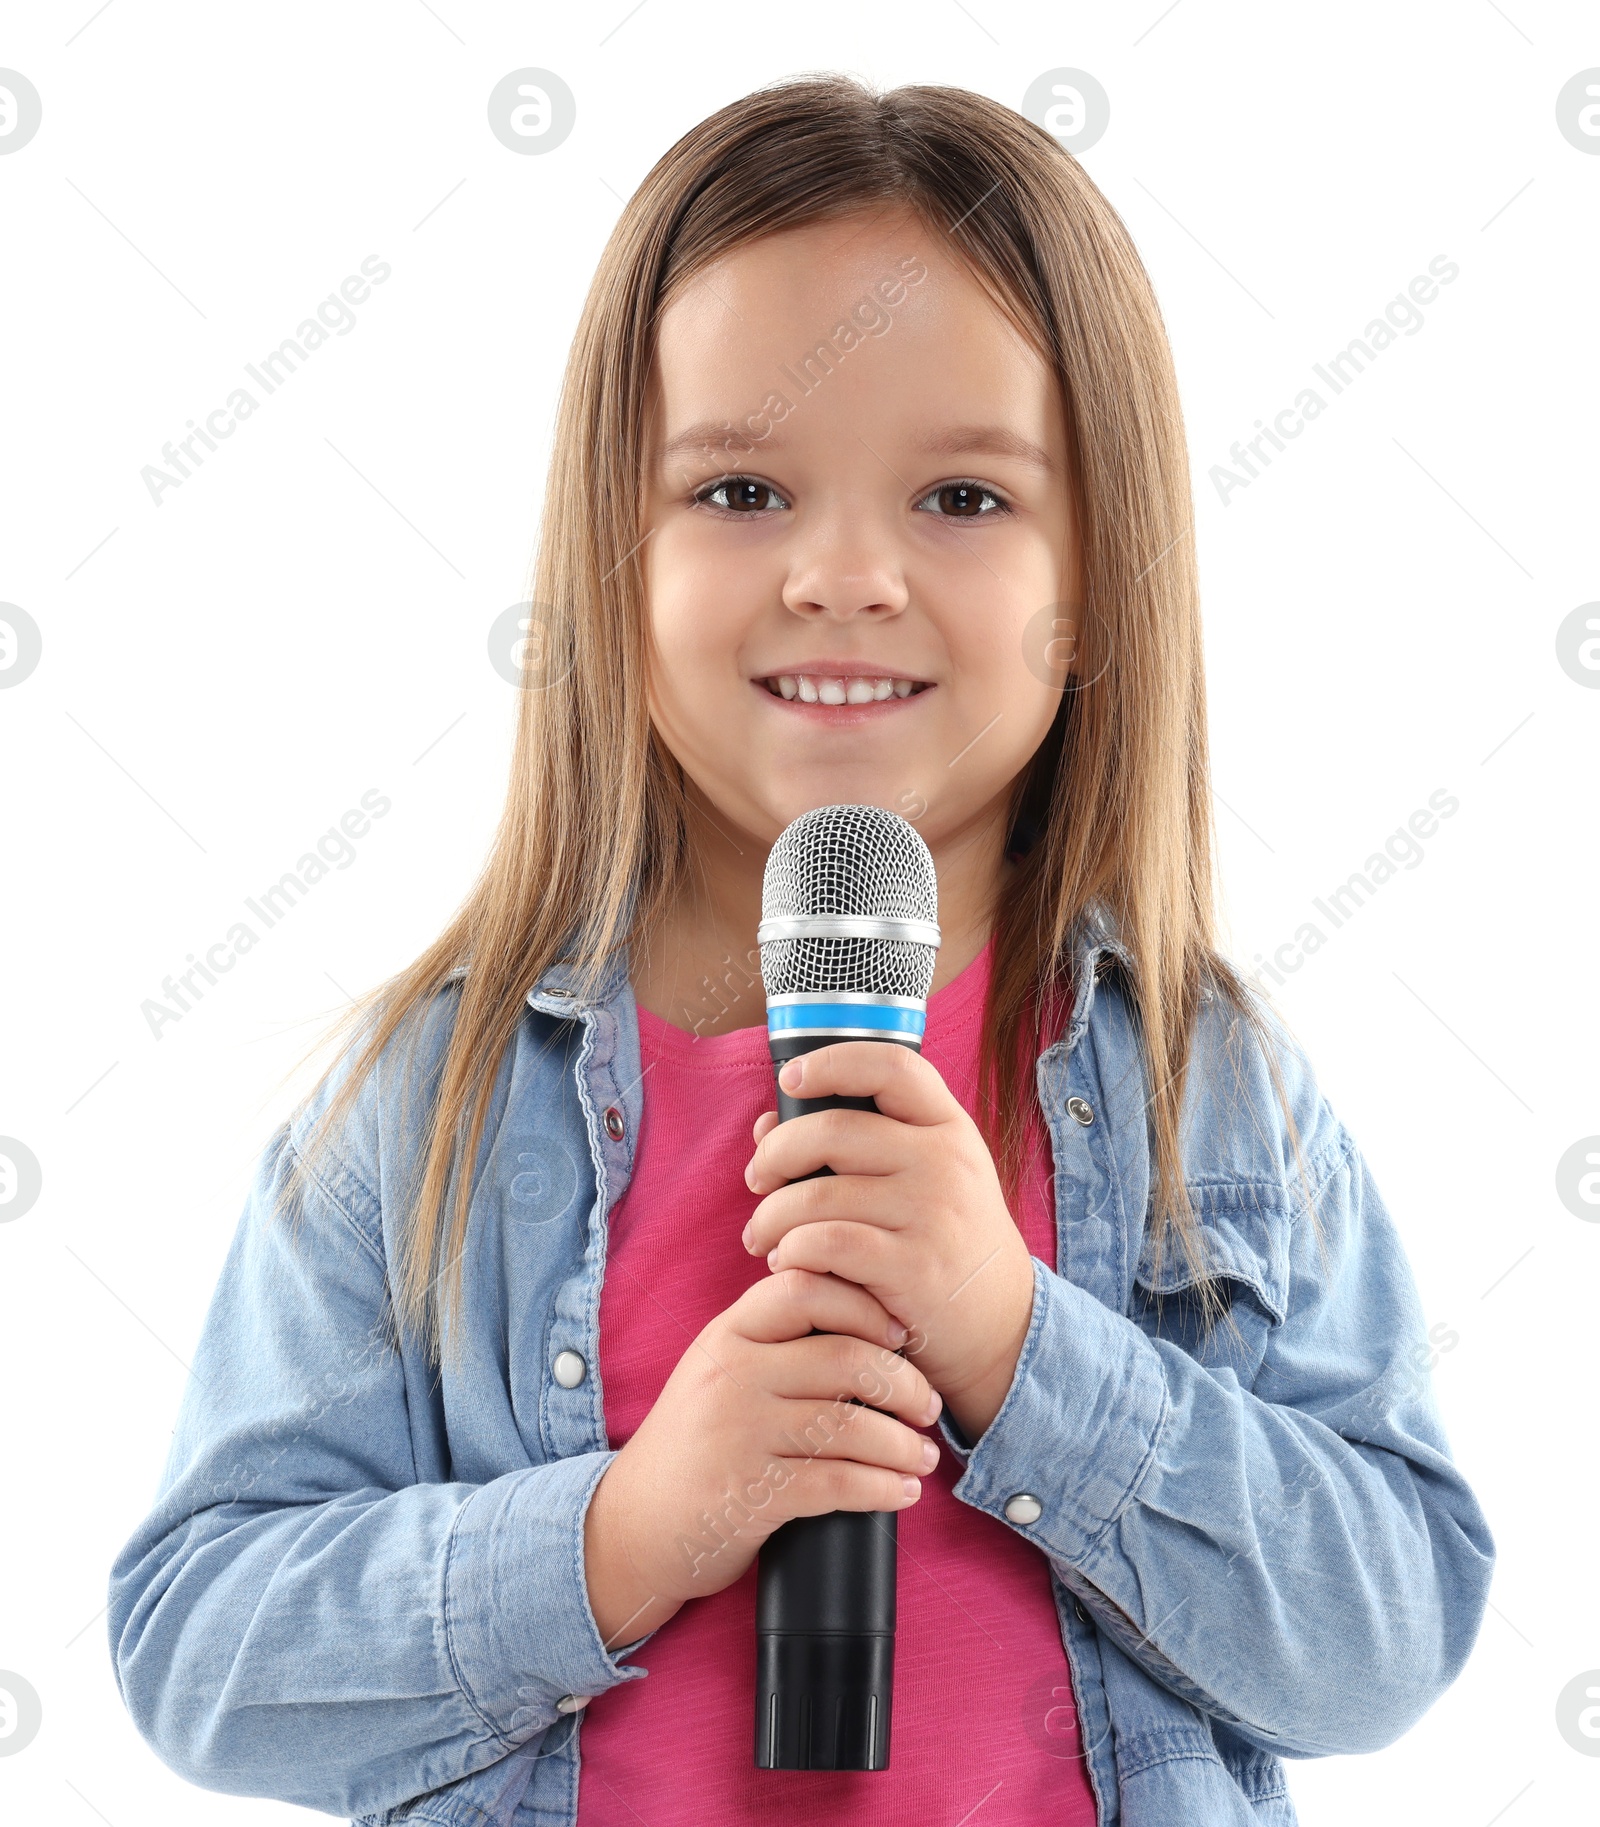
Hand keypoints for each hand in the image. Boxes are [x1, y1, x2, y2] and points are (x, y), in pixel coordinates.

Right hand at [583, 1268, 941, 1650]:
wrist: (631, 1525)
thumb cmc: (694, 1444)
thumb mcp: (718, 1372)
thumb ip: (772, 1342)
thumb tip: (867, 1322)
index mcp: (728, 1334)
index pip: (804, 1288)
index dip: (864, 1305)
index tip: (900, 1334)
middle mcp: (732, 1375)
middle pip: (843, 1357)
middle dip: (904, 1383)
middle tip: (928, 1405)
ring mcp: (739, 1434)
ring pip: (849, 1423)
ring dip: (903, 1443)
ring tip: (924, 1456)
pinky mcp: (750, 1494)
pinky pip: (836, 1482)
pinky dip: (882, 1488)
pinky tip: (901, 1492)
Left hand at [742, 1041, 1037, 1444]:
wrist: (1002, 1324)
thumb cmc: (946, 1240)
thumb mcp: (924, 1179)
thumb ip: (855, 1146)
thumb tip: (765, 1125)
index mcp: (948, 1127)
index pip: (891, 1065)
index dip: (831, 1062)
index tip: (790, 1078)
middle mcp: (945, 1161)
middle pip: (833, 1130)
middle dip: (776, 1153)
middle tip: (757, 1179)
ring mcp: (932, 1213)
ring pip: (818, 1194)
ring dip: (771, 1215)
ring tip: (761, 1234)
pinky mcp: (914, 1267)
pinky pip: (827, 1243)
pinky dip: (792, 1250)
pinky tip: (786, 1262)